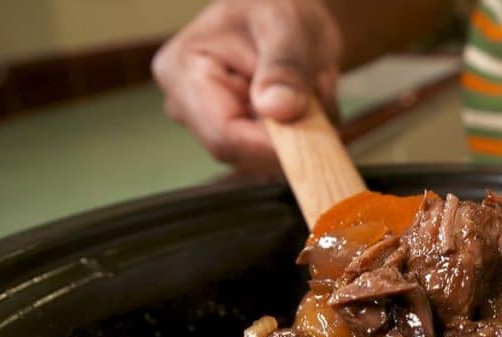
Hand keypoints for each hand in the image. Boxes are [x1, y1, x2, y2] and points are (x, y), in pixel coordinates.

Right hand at [153, 0, 341, 172]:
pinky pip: (273, 152)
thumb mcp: (286, 25)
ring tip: (309, 86)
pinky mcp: (233, 131)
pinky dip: (299, 132)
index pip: (224, 135)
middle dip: (290, 132)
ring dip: (299, 130)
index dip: (272, 147)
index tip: (315, 139)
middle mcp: (186, 104)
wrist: (280, 6)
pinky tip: (303, 99)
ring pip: (264, 155)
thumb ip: (284, 66)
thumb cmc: (275, 4)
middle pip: (244, 151)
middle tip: (317, 91)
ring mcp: (207, 121)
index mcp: (184, 72)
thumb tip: (278, 108)